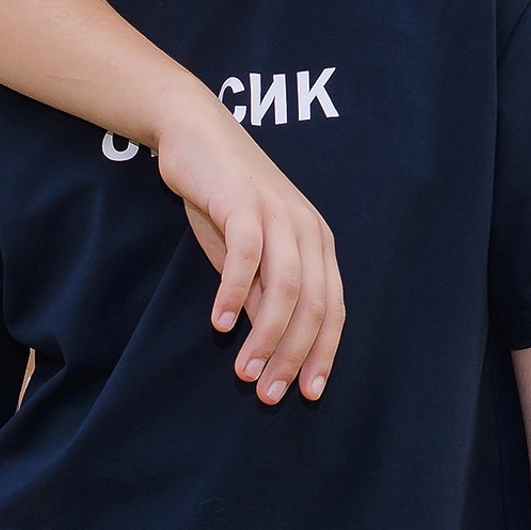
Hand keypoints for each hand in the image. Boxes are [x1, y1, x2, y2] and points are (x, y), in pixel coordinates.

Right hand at [152, 92, 345, 403]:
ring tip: (245, 372)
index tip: (308, 394)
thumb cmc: (225, 200)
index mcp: (318, 243)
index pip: (333, 308)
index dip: (324, 353)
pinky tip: (221, 325)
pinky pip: (247, 255)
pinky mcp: (244, 202)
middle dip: (294, 356)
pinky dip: (235, 293)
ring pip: (286, 286)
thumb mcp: (248, 255)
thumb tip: (271, 344)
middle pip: (313, 304)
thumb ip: (262, 295)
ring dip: (266, 335)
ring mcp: (279, 213)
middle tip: (270, 395)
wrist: (198, 134)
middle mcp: (307, 229)